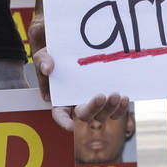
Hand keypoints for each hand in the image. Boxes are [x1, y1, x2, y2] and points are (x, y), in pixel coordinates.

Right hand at [27, 12, 128, 129]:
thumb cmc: (56, 48)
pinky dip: (120, 107)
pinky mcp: (109, 97)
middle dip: (93, 109)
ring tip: (116, 95)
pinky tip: (124, 96)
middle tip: (100, 96)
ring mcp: (95, 101)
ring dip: (110, 109)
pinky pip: (116, 109)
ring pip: (103, 115)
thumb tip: (48, 68)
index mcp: (60, 97)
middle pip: (85, 116)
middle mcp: (78, 102)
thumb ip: (43, 59)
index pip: (60, 114)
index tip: (71, 126)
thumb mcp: (44, 50)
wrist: (76, 40)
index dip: (63, 121)